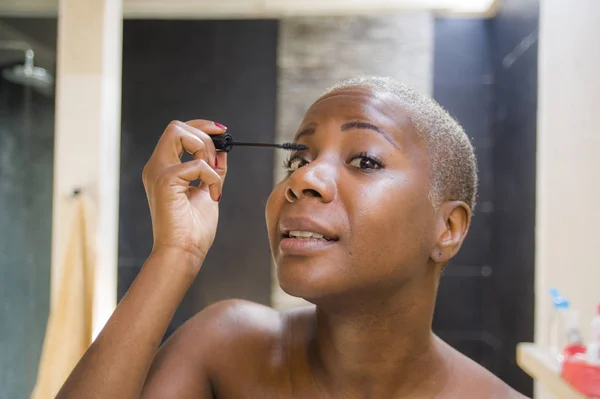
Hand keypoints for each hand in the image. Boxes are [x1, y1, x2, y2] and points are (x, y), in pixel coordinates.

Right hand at [142, 120, 227, 272]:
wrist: (184, 252)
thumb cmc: (193, 229)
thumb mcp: (208, 191)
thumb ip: (213, 170)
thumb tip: (222, 150)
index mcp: (164, 169)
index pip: (177, 132)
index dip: (201, 126)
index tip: (222, 131)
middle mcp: (156, 167)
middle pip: (175, 126)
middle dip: (203, 135)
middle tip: (216, 160)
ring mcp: (158, 172)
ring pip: (178, 132)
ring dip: (204, 149)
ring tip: (212, 177)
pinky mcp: (165, 181)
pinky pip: (196, 164)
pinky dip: (211, 176)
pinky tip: (213, 194)